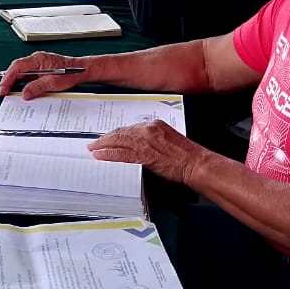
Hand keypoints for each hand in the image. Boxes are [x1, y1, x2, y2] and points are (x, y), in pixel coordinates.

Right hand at [0, 51, 85, 98]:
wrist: (83, 70)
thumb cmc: (71, 73)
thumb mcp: (53, 83)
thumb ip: (37, 87)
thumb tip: (24, 94)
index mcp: (38, 59)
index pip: (17, 67)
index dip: (8, 78)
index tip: (3, 88)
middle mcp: (37, 58)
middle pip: (17, 67)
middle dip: (8, 80)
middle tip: (3, 92)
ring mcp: (39, 62)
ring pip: (21, 70)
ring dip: (14, 80)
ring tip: (9, 91)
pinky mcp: (41, 67)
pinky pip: (28, 73)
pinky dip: (22, 80)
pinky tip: (21, 88)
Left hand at [87, 120, 201, 184]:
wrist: (196, 164)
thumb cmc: (186, 155)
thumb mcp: (167, 140)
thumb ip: (151, 139)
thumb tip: (136, 145)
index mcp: (154, 125)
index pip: (129, 128)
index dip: (115, 134)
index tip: (107, 138)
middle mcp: (148, 130)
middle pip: (120, 133)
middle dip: (105, 139)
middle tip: (94, 143)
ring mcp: (146, 142)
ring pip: (118, 141)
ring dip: (103, 146)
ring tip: (93, 150)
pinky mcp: (145, 154)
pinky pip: (122, 154)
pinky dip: (109, 154)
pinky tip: (101, 156)